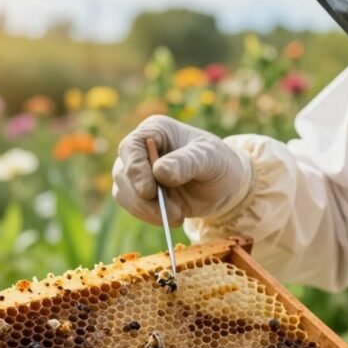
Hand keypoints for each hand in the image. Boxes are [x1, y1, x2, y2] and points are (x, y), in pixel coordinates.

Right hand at [112, 115, 250, 225]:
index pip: (131, 147)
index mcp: (155, 130)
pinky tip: (176, 217)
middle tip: (174, 213)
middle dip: (144, 199)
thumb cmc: (218, 162)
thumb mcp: (210, 158)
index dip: (135, 170)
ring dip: (148, 211)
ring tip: (179, 215)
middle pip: (123, 173)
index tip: (149, 192)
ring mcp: (137, 171)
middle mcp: (140, 149)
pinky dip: (151, 217)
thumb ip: (186, 162)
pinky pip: (133, 207)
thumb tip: (159, 172)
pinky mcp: (139, 193)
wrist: (224, 184)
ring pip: (124, 193)